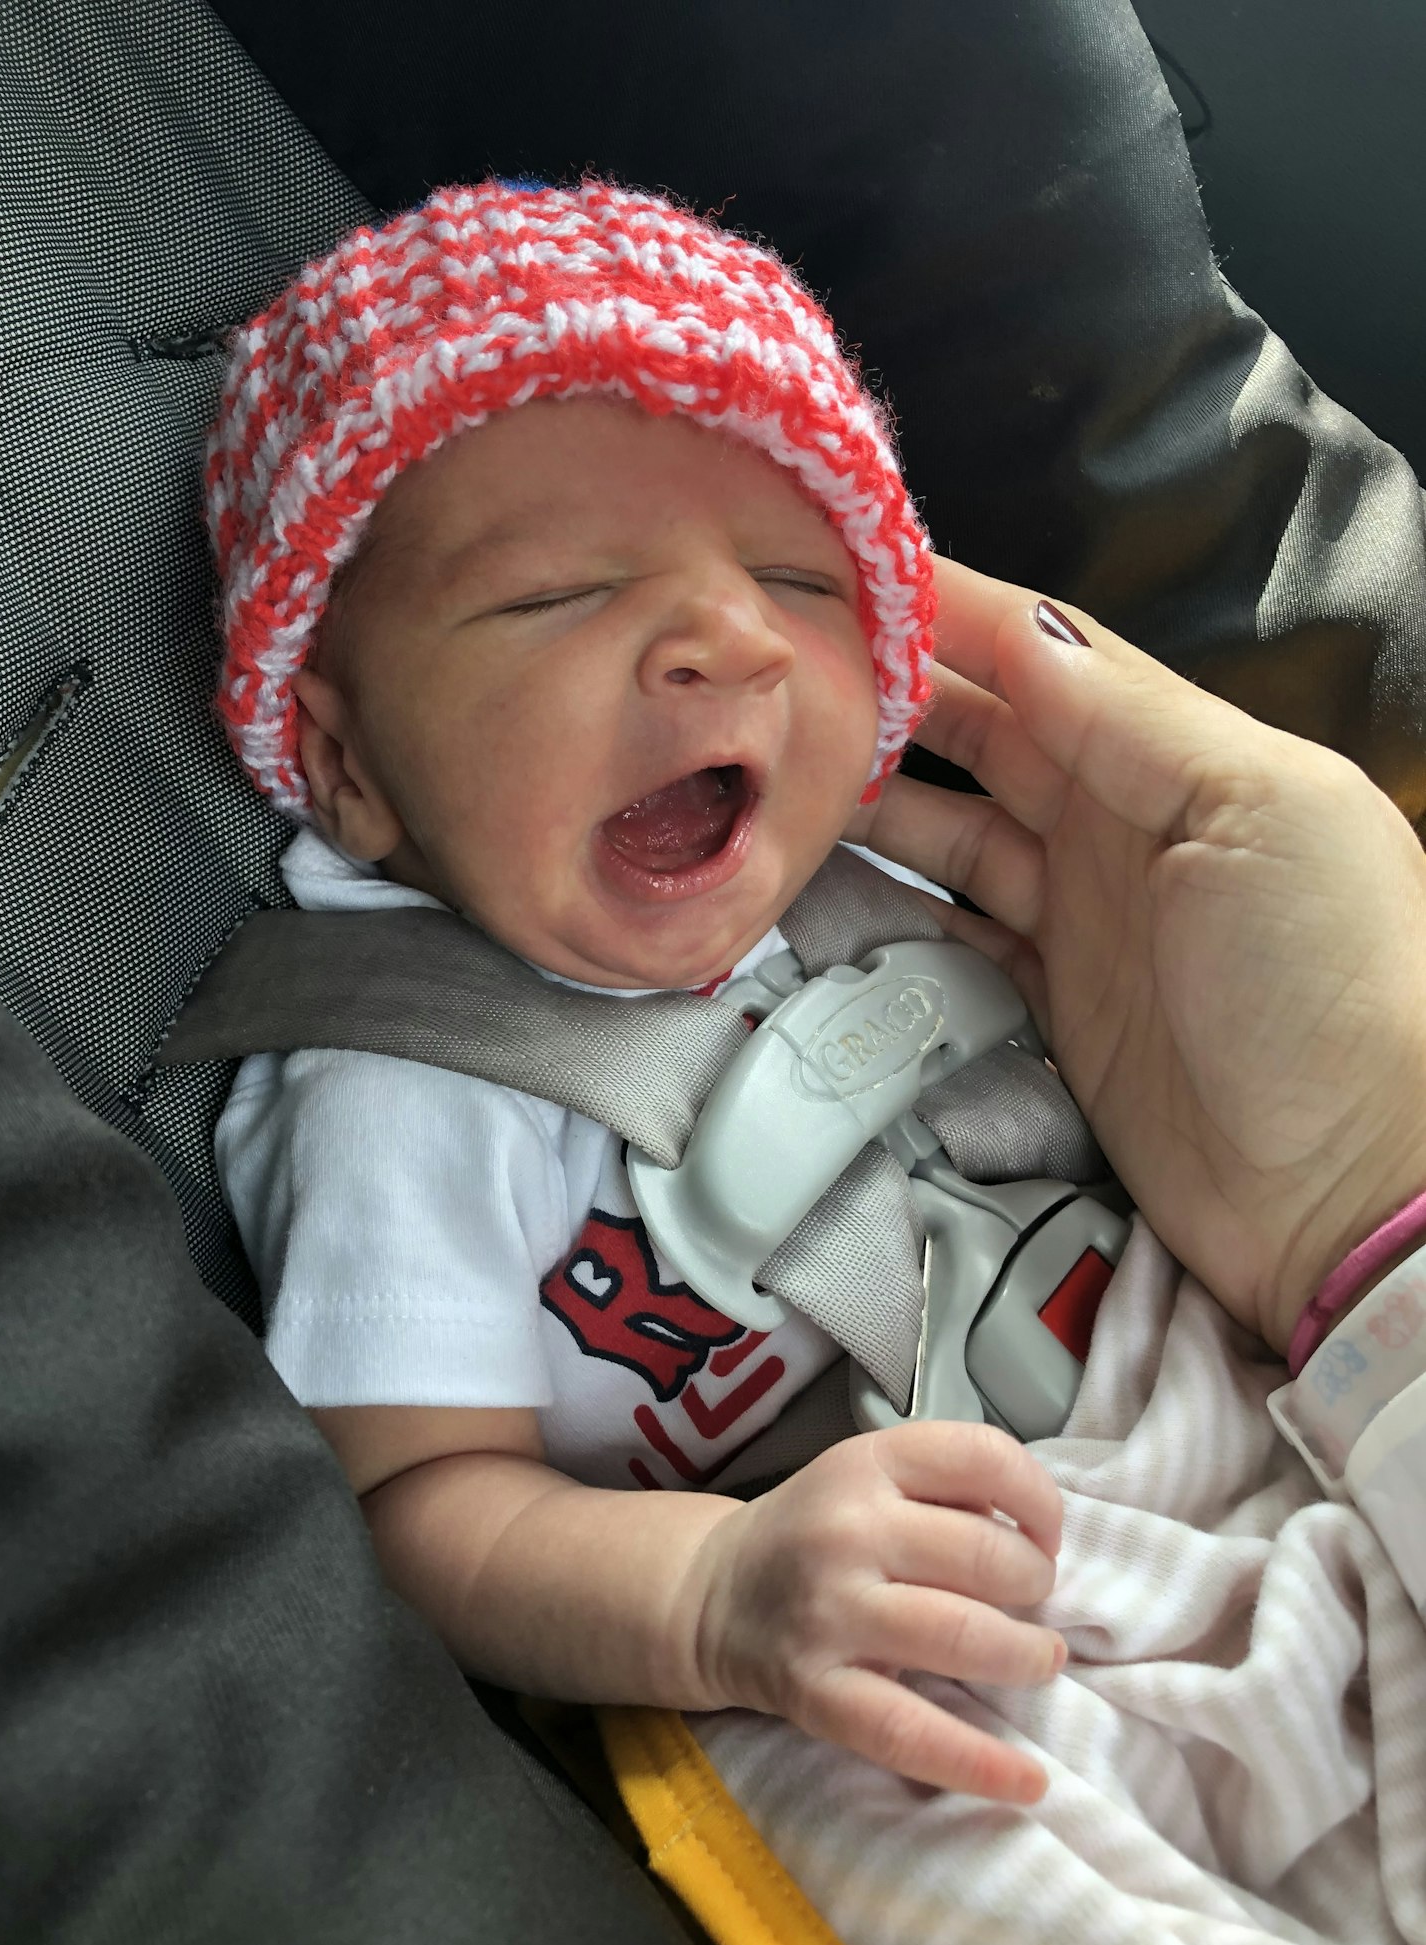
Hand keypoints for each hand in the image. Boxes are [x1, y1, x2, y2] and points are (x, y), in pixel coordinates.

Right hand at [684, 1423, 1064, 1803]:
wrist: (714, 1593)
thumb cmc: (818, 1531)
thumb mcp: (871, 1478)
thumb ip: (948, 1491)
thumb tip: (1039, 1540)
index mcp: (867, 1464)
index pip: (982, 1457)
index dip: (1040, 1499)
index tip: (1044, 1536)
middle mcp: (846, 1529)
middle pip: (987, 1555)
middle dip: (1036, 1584)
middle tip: (1034, 1602)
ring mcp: (828, 1612)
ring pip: (962, 1636)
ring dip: (1026, 1657)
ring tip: (1039, 1661)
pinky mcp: (815, 1690)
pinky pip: (909, 1732)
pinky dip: (980, 1763)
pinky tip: (1029, 1780)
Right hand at [848, 559, 1425, 1352]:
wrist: (1345, 1187)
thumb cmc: (1333, 985)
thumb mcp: (1256, 813)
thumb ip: (1135, 720)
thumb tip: (1026, 631)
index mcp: (1183, 756)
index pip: (1047, 655)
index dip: (953, 610)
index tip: (850, 572)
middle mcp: (1127, 823)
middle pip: (987, 731)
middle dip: (895, 691)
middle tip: (789, 672)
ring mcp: (1086, 914)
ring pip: (955, 824)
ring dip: (877, 793)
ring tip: (782, 768)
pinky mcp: (1053, 1002)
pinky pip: (952, 928)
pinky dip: (894, 903)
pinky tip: (828, 879)